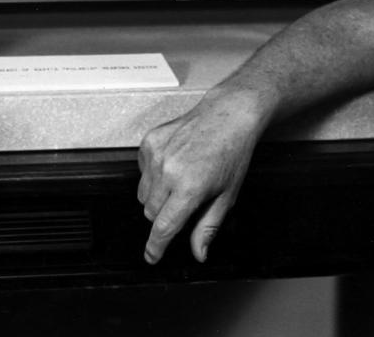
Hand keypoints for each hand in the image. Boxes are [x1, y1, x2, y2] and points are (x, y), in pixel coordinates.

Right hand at [137, 90, 265, 264]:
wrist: (227, 116)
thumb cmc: (232, 154)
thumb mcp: (226, 196)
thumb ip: (208, 227)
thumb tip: (198, 253)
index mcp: (189, 188)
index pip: (163, 227)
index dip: (156, 247)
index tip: (151, 256)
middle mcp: (169, 171)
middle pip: (151, 213)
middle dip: (164, 216)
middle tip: (185, 204)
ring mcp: (156, 154)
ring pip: (144, 194)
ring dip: (157, 197)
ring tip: (180, 181)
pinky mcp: (149, 142)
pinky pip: (141, 171)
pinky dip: (153, 174)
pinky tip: (173, 164)